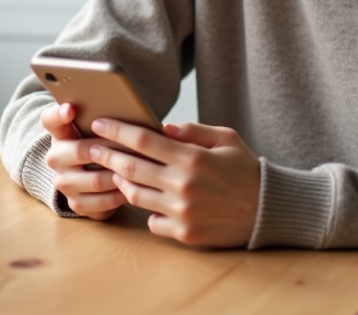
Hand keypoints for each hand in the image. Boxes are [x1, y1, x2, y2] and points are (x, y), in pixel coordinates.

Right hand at [40, 102, 126, 219]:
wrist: (88, 176)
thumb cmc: (100, 144)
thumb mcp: (97, 128)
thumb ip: (104, 118)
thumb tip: (133, 111)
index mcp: (59, 133)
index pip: (50, 119)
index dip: (59, 114)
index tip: (70, 109)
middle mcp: (56, 157)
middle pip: (80, 150)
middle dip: (109, 148)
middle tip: (133, 146)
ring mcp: (63, 182)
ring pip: (95, 180)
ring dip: (119, 175)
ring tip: (140, 170)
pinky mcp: (76, 203)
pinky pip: (100, 202)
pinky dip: (118, 196)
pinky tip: (132, 189)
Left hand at [88, 119, 260, 247]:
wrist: (268, 210)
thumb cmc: (245, 169)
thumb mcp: (226, 138)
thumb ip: (193, 131)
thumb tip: (162, 128)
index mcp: (192, 158)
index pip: (143, 140)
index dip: (117, 130)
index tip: (99, 123)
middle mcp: (183, 185)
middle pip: (130, 168)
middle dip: (105, 155)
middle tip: (90, 147)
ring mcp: (181, 212)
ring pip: (135, 196)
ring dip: (121, 183)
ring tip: (116, 172)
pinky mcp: (184, 233)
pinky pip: (152, 221)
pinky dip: (148, 210)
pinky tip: (151, 200)